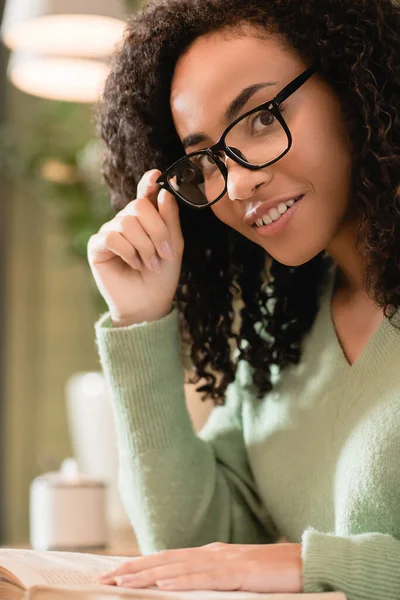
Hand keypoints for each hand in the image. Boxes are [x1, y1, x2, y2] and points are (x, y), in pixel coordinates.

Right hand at [87, 169, 183, 325]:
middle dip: (156, 231)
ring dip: (144, 246)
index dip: (147, 183)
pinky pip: (112, 237)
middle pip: (139, 207)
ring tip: (148, 264)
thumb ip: (169, 219)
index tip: (155, 175)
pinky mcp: (97, 246)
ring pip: (127, 223)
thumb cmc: (162, 276)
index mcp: (146, 219)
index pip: (144, 194)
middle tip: (162, 254)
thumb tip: (162, 192)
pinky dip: (128, 252)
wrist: (148, 303)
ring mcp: (110, 232)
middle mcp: (126, 221)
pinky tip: (132, 264)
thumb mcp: (173, 246)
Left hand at [97, 541, 302, 592]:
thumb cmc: (271, 573)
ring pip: (178, 568)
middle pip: (165, 560)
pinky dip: (183, 581)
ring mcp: (225, 561)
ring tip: (121, 581)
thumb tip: (181, 586)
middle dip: (132, 569)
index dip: (139, 565)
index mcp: (209, 554)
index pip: (166, 558)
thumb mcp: (234, 576)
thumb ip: (210, 578)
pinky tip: (164, 585)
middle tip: (102, 578)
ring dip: (147, 575)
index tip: (113, 572)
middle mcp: (212, 553)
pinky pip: (206, 578)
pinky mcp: (240, 573)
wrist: (304, 562)